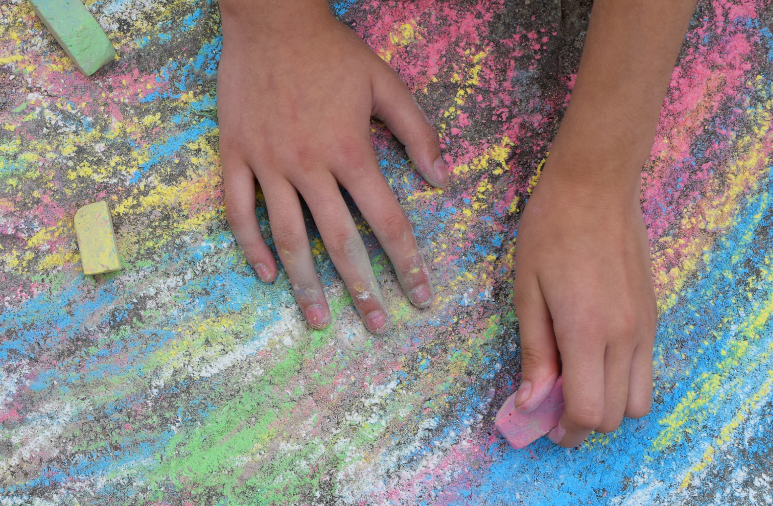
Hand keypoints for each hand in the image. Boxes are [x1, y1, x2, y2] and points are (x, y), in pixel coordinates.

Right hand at [216, 1, 449, 332]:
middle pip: (340, 242)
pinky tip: (267, 275)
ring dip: (306, 284)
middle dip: (363, 290)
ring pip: (289, 238)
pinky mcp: (235, 156)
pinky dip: (252, 246)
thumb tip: (442, 181)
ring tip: (321, 320)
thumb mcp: (386, 84)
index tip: (420, 297)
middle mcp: (310, 167)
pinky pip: (239, 211)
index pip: (387, 222)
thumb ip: (418, 133)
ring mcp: (268, 164)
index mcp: (351, 152)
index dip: (407, 263)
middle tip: (377, 327)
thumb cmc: (333, 52)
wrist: (271, 18)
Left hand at [512, 144, 656, 447]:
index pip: (588, 412)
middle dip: (584, 421)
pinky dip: (623, 378)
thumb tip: (531, 403)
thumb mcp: (527, 292)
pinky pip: (646, 368)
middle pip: (616, 415)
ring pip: (640, 400)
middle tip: (555, 402)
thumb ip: (534, 353)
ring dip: (609, 403)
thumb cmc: (550, 232)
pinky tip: (595, 353)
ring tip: (578, 379)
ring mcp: (645, 327)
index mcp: (587, 333)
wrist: (596, 186)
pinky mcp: (653, 315)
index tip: (543, 423)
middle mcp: (625, 337)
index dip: (564, 429)